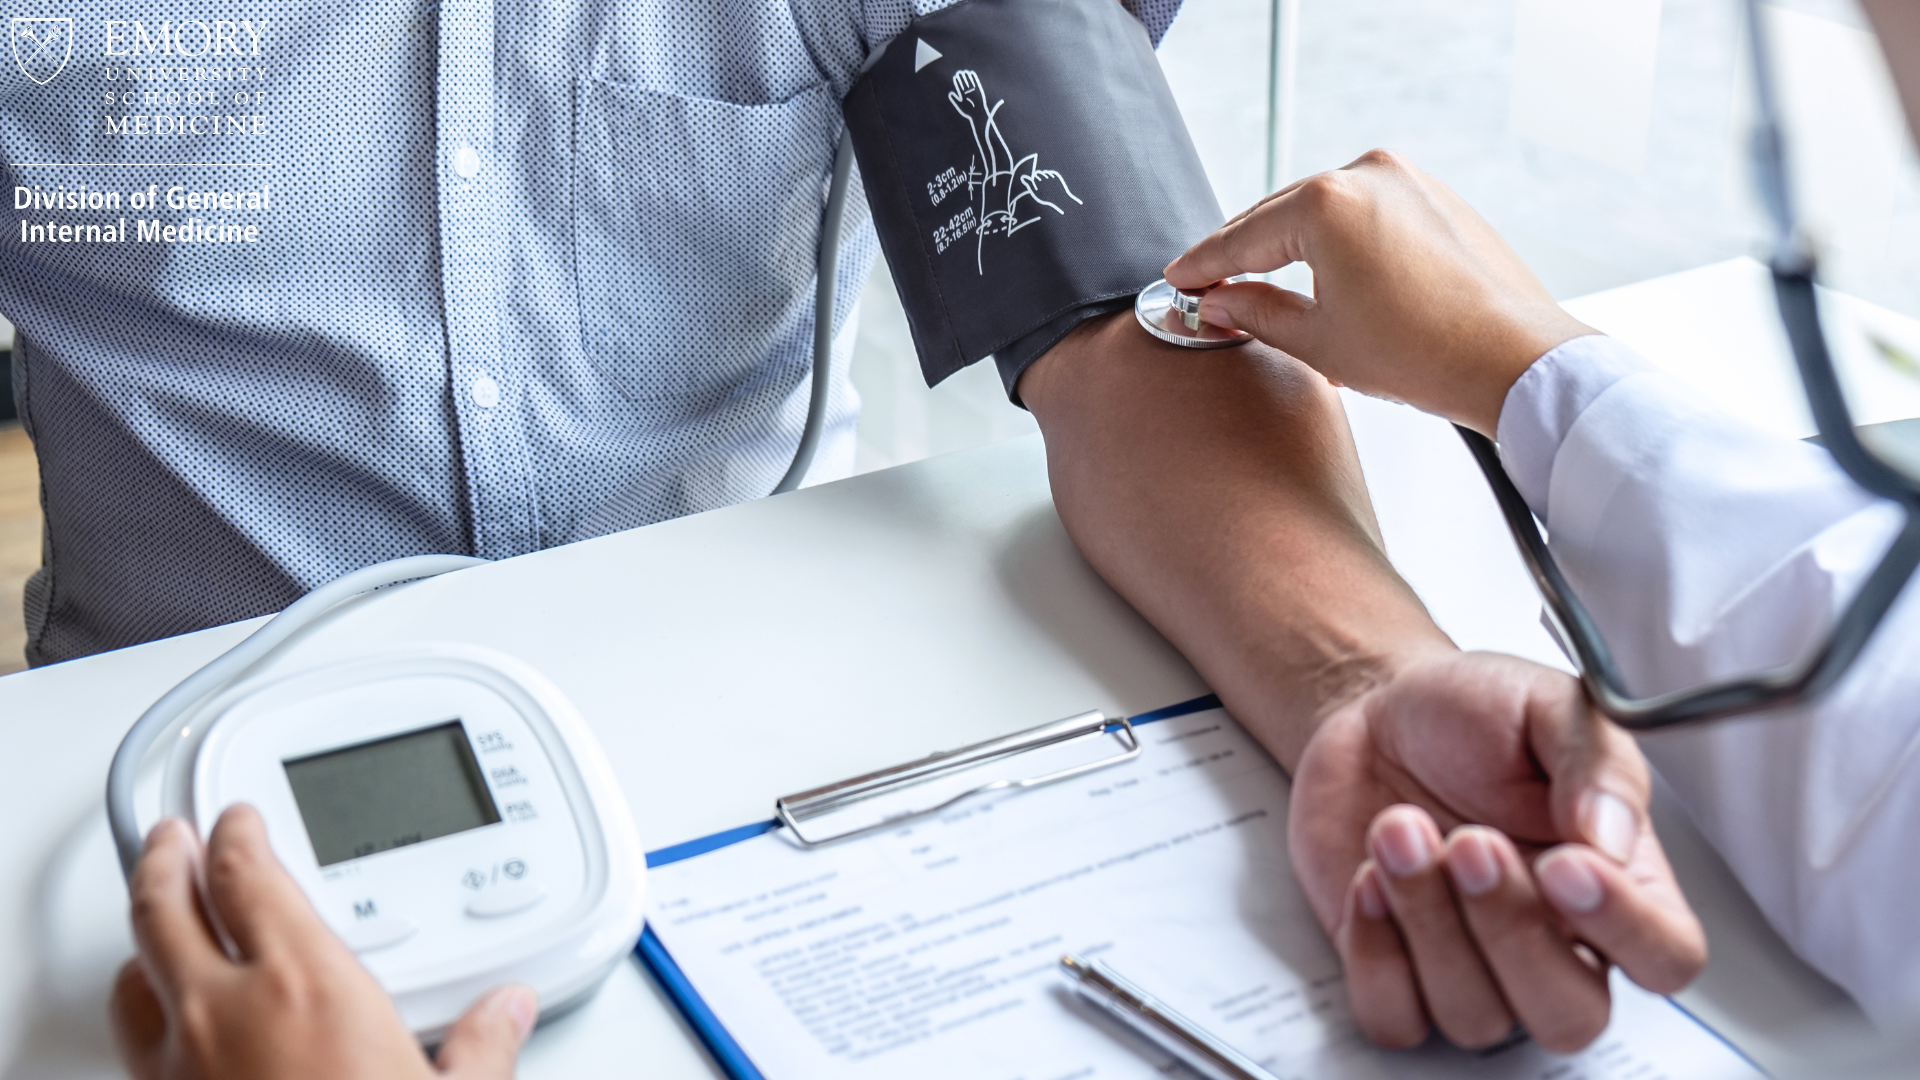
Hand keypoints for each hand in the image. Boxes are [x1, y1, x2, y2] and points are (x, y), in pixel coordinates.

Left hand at [110, 806, 537, 1079]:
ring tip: (155, 923)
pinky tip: (159, 1025)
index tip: (238, 822)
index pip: (249, 875)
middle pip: (165, 906)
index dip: (237, 836)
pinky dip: (139, 1016)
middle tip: (172, 837)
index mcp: (305, 981)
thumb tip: (510, 1013)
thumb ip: (483, 1045)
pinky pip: (129, 1046)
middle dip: (165, 860)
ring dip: (143, 938)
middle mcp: (225, 1012)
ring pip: (133, 976)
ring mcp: (179, 1069)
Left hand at [947, 70, 991, 123]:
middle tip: (959, 72)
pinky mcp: (979, 90)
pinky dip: (974, 78)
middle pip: (964, 84)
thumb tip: (950, 93)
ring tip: (965, 71)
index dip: (957, 82)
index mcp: (963, 96)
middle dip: (962, 78)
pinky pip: (976, 83)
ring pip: (970, 82)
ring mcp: (973, 91)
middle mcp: (968, 93)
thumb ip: (955, 99)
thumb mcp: (960, 104)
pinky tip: (971, 73)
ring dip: (967, 77)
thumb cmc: (968, 111)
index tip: (955, 77)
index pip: (959, 87)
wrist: (977, 113)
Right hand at [1164, 149, 1593, 434]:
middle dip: (1245, 254)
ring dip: (1291, 247)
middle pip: (1279, 215)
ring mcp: (1407, 180)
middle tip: (1211, 288)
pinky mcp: (1436, 197)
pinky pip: (1366, 213)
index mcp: (1327, 203)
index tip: (1179, 278)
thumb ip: (1256, 311)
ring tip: (1264, 289)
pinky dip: (1337, 242)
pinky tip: (1323, 277)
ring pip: (1323, 212)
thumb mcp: (1318, 341)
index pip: (1242, 237)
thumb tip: (1222, 301)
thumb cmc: (1427, 353)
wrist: (1514, 360)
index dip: (1203, 265)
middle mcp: (1367, 175)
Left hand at [1289, 652, 1705, 1050]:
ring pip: (1476, 1016)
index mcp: (1616, 881)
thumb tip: (1614, 834)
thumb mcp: (1546, 704)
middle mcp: (1552, 939)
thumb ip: (1594, 762)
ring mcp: (1473, 964)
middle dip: (1510, 930)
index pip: (1665, 957)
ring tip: (1399, 828)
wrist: (1373, 709)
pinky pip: (1395, 1016)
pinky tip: (1368, 875)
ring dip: (1428, 920)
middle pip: (1568, 1015)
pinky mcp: (1396, 972)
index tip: (1564, 864)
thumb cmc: (1470, 715)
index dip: (1625, 929)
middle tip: (1469, 841)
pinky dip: (1375, 952)